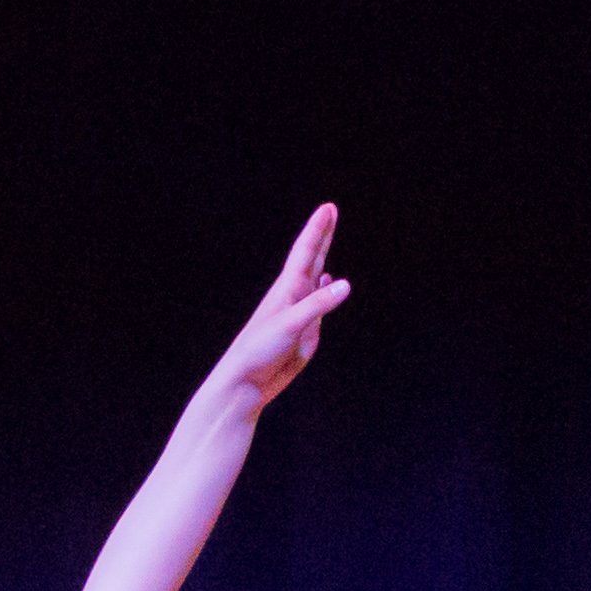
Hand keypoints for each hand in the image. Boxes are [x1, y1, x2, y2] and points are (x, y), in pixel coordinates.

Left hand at [215, 204, 350, 411]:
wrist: (246, 382)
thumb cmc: (259, 350)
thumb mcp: (290, 324)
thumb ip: (318, 304)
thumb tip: (344, 284)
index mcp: (287, 288)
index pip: (306, 251)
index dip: (318, 229)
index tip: (328, 208)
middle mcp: (294, 296)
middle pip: (311, 258)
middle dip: (322, 234)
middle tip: (331, 211)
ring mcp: (300, 314)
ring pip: (316, 278)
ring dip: (322, 257)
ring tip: (327, 237)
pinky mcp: (305, 333)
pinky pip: (320, 305)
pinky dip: (326, 289)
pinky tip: (329, 280)